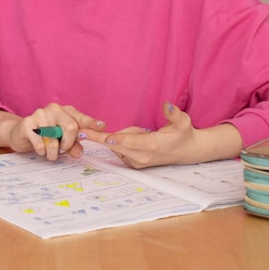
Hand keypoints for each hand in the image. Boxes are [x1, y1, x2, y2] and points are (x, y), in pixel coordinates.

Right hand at [0, 104, 106, 162]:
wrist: (21, 133)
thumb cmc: (46, 135)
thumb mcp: (62, 139)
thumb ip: (74, 145)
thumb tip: (78, 153)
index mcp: (65, 111)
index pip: (81, 118)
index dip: (91, 123)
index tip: (102, 126)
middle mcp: (53, 109)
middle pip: (71, 127)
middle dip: (68, 144)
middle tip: (63, 151)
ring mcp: (39, 114)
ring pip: (53, 140)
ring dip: (53, 153)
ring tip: (50, 154)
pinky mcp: (27, 124)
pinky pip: (40, 144)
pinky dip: (41, 151)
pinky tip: (39, 149)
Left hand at [87, 102, 242, 167]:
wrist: (186, 151)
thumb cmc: (183, 133)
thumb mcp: (183, 121)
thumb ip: (174, 113)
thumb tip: (167, 105)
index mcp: (153, 145)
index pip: (131, 142)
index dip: (117, 139)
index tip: (104, 137)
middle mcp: (142, 156)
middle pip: (116, 146)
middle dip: (99, 138)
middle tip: (81, 132)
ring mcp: (137, 162)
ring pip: (116, 146)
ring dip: (117, 136)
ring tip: (139, 131)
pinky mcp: (133, 164)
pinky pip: (118, 149)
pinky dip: (119, 141)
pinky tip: (134, 137)